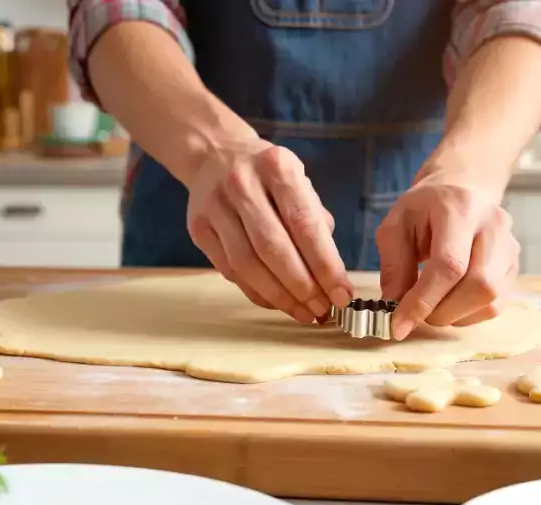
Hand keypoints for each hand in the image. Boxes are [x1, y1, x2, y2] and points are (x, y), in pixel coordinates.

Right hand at [186, 138, 354, 322]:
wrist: (215, 155)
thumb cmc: (268, 177)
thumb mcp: (299, 182)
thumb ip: (316, 223)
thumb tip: (333, 277)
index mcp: (277, 167)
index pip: (304, 224)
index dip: (325, 265)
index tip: (341, 293)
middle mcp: (242, 184)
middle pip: (273, 248)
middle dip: (302, 286)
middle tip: (323, 309)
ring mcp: (215, 206)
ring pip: (247, 265)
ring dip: (279, 296)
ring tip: (303, 312)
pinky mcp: (199, 228)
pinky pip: (230, 271)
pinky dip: (256, 292)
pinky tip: (277, 302)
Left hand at [376, 172, 519, 339]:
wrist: (463, 188)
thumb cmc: (426, 208)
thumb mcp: (396, 226)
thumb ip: (394, 266)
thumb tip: (395, 306)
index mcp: (460, 210)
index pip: (449, 265)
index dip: (423, 301)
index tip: (399, 324)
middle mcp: (494, 226)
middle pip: (479, 285)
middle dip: (442, 311)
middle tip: (417, 313)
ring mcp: (510, 247)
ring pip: (491, 299)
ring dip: (455, 315)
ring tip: (433, 305)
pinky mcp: (514, 266)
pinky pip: (496, 304)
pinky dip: (469, 314)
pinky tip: (451, 302)